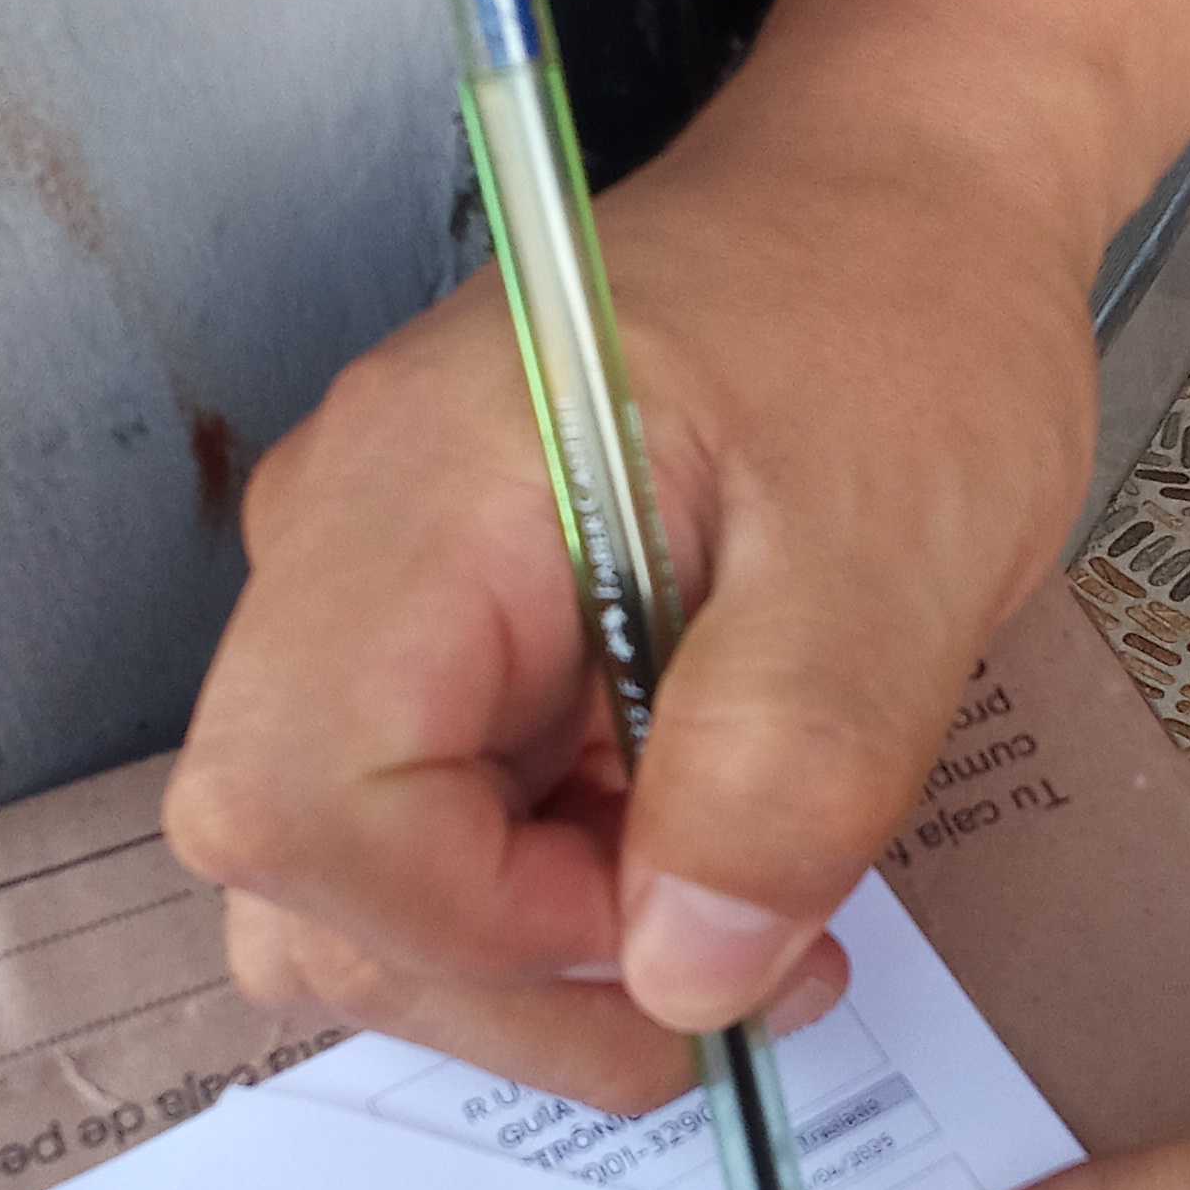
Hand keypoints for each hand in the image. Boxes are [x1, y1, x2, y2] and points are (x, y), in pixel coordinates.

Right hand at [163, 51, 1104, 1103]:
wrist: (900, 200)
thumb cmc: (900, 323)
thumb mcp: (898, 551)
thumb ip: (787, 766)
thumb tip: (681, 974)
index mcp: (423, 492)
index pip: (304, 801)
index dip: (473, 926)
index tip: (674, 931)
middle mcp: (346, 545)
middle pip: (289, 868)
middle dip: (500, 984)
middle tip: (737, 989)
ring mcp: (377, 593)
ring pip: (343, 878)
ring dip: (523, 963)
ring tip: (732, 932)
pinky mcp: (436, 637)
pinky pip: (425, 827)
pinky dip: (546, 898)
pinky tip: (693, 860)